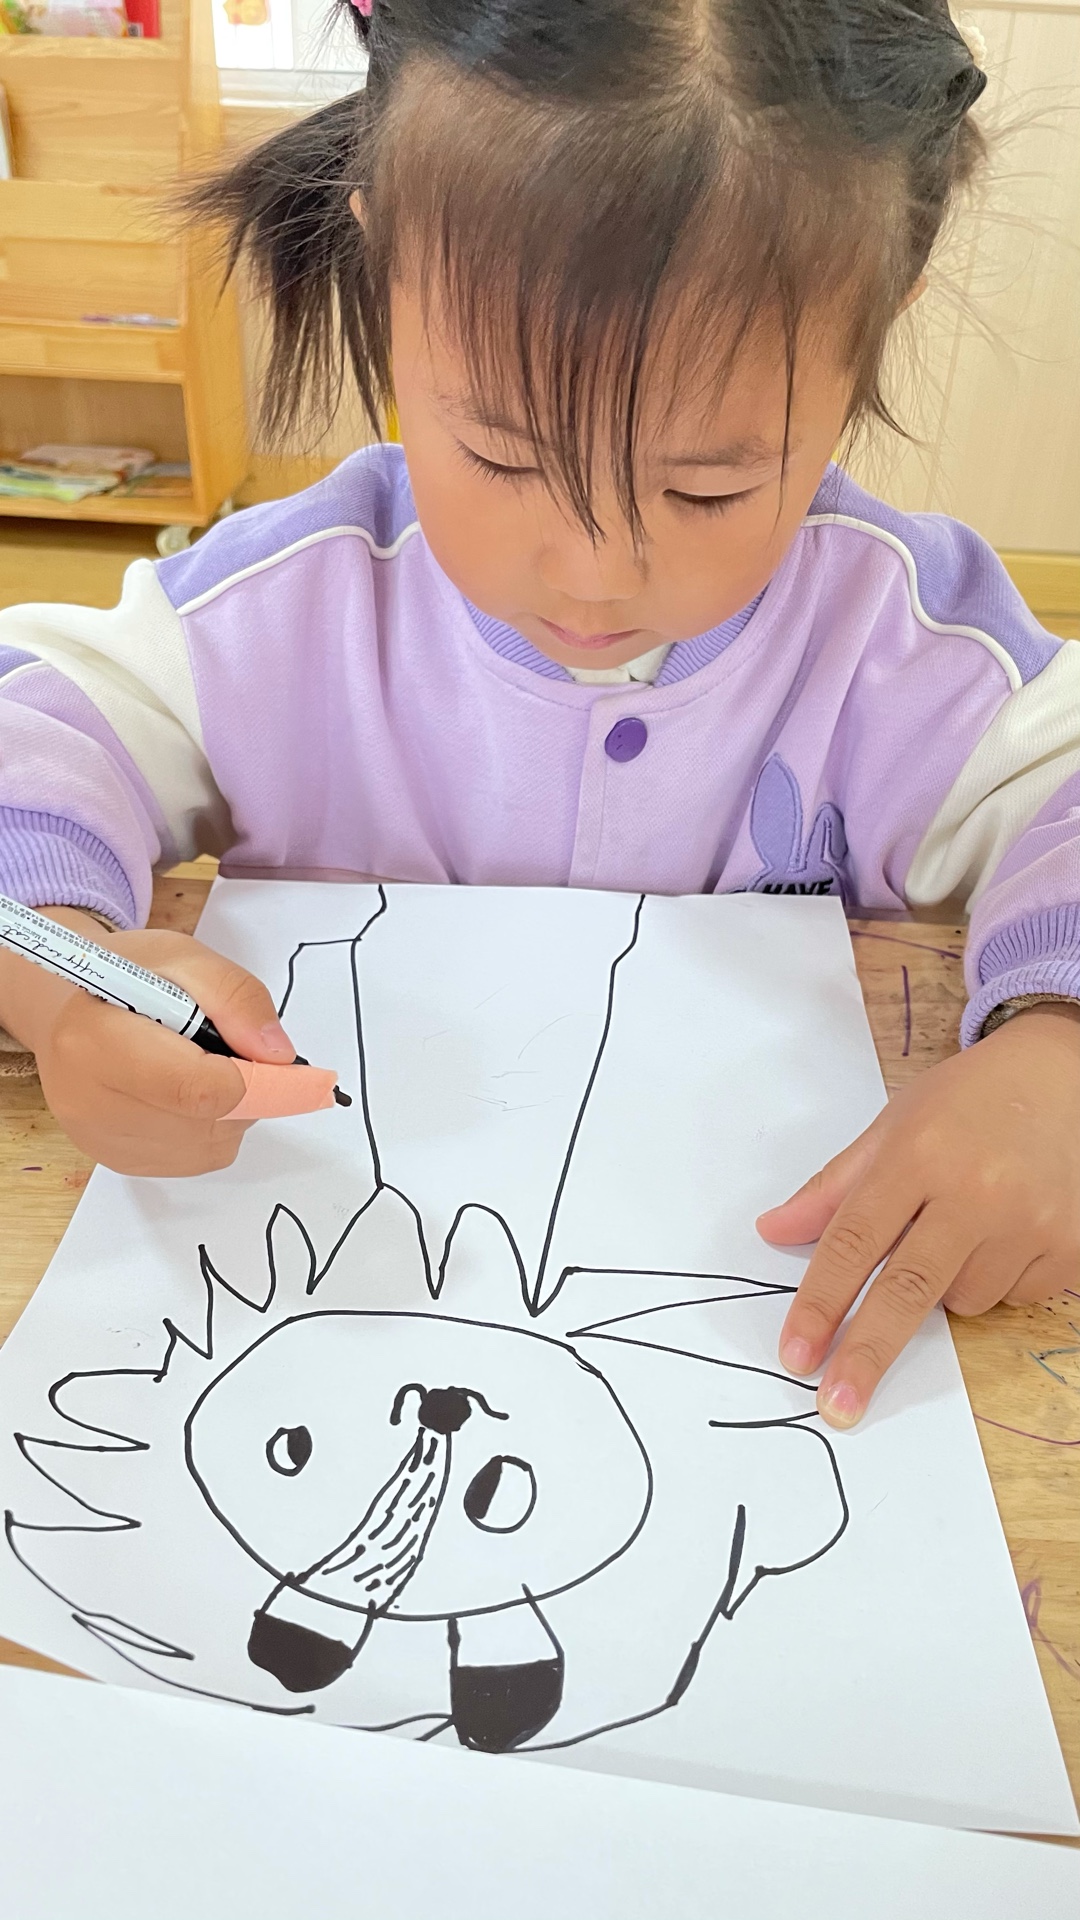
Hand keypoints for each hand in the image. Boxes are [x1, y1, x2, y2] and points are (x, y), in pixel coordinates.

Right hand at [0, 909, 294, 1176]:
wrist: (73, 1011)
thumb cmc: (128, 977)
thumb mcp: (184, 956)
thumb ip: (235, 997)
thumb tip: (277, 1056)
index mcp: (95, 1042)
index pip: (195, 1089)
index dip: (250, 1077)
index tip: (275, 1059)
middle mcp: (89, 1104)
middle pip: (209, 1121)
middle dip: (243, 1089)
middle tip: (228, 1049)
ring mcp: (102, 1142)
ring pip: (211, 1145)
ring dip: (230, 1110)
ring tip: (200, 1065)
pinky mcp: (119, 1162)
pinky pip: (197, 1158)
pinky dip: (211, 1127)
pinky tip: (186, 1093)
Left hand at [758, 1005, 1079, 1427]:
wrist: (1069, 1075)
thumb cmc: (972, 1099)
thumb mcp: (895, 1124)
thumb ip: (835, 1186)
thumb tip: (773, 1231)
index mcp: (920, 1153)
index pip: (855, 1241)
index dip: (820, 1304)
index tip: (795, 1354)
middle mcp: (977, 1191)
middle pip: (907, 1291)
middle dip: (865, 1354)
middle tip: (835, 1405)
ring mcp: (1030, 1223)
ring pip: (962, 1302)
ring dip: (944, 1287)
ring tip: (962, 1225)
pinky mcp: (1071, 1248)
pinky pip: (1011, 1298)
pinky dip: (996, 1280)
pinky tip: (1006, 1230)